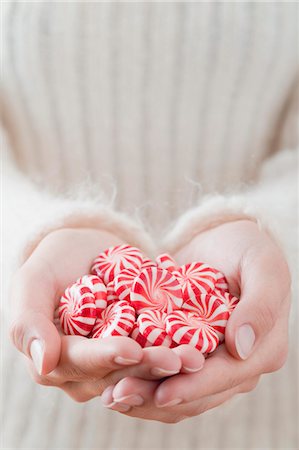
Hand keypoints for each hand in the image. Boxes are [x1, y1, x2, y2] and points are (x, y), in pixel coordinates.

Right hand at [9, 228, 203, 404]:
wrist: (83, 251)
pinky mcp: (139, 348)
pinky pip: (158, 351)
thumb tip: (43, 364)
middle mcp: (86, 370)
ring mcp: (114, 362)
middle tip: (181, 358)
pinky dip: (178, 346)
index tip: (132, 349)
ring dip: (171, 363)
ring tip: (197, 354)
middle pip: (118, 373)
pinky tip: (201, 341)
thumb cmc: (52, 263)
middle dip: (149, 366)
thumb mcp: (32, 282)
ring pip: (143, 369)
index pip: (81, 363)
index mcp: (54, 360)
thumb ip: (28, 321)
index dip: (106, 358)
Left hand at [101, 220, 290, 421]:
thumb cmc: (247, 248)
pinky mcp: (189, 353)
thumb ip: (260, 305)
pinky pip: (166, 373)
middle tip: (118, 396)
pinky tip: (112, 378)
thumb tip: (241, 348)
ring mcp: (213, 361)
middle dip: (158, 397)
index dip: (194, 387)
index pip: (227, 376)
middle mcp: (240, 364)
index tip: (161, 394)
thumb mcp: (261, 265)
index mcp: (264, 350)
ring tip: (110, 394)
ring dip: (145, 396)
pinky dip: (142, 377)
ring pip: (179, 390)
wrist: (223, 242)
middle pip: (199, 393)